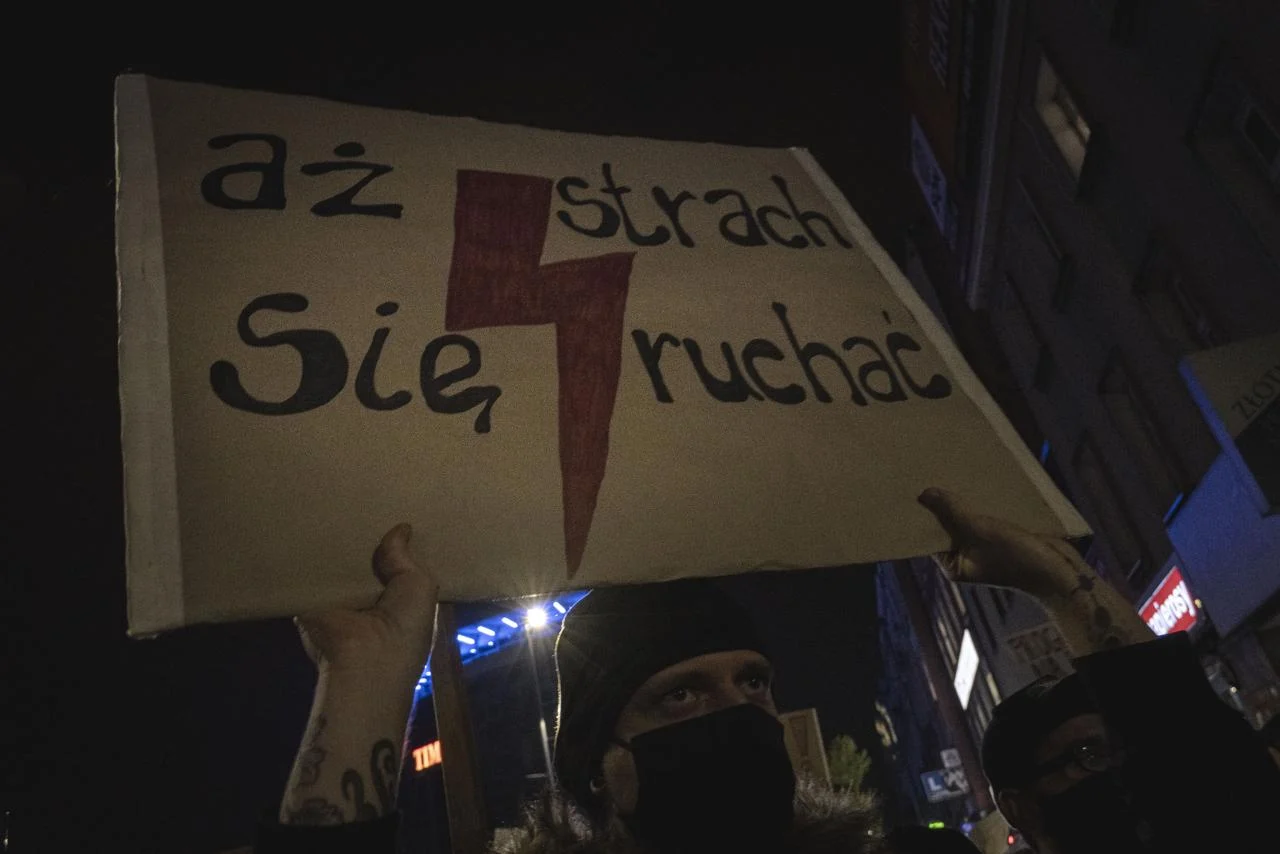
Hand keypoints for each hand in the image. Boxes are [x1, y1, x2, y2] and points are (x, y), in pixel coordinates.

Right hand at [295, 523, 438, 682]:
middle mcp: (367, 602)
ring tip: (335, 510)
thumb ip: (406, 559)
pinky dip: (310, 556)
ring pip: (336, 566)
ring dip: (335, 547)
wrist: (365, 659)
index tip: (390, 515)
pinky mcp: (309, 602)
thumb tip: (402, 528)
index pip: (394, 568)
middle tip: (359, 506)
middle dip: (363, 541)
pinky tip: (310, 527)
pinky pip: (310, 575)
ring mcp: (337, 602)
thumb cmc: (405, 626)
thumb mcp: (420, 587)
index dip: (394, 547)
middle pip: (363, 563)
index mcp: (398, 602)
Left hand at [917, 487, 1088, 600]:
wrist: (1061, 572)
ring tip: (955, 472)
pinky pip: (990, 517)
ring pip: (971, 519)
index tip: (915, 489)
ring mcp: (987, 548)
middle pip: (951, 526)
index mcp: (955, 565)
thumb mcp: (979, 531)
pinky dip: (986, 504)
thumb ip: (952, 512)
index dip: (926, 515)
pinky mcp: (1005, 537)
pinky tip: (981, 481)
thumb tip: (924, 494)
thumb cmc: (1016, 556)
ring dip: (968, 501)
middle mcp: (967, 557)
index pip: (931, 537)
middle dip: (948, 504)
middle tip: (934, 473)